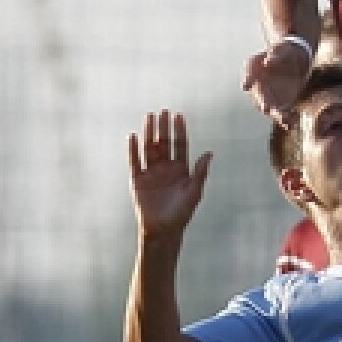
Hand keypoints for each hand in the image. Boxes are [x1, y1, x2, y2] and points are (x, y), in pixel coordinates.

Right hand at [128, 111, 211, 238]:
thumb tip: (209, 153)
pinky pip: (134, 161)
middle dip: (164, 127)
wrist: (163, 230)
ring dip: (149, 132)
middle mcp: (166, 167)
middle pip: (164, 143)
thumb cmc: (182, 213)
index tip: (179, 115)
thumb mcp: (194, 192)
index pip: (180, 145)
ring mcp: (151, 172)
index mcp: (181, 169)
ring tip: (149, 117)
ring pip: (149, 148)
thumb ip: (200, 172)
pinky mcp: (138, 180)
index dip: (180, 130)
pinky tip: (132, 136)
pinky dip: (133, 149)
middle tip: (164, 111)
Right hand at [242, 41, 311, 125]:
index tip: (246, 86)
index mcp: (255, 71)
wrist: (294, 57)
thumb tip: (268, 63)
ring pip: (271, 108)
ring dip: (276, 114)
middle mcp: (260, 87)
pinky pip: (283, 113)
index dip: (247, 80)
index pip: (249, 76)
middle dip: (263, 103)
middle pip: (260, 97)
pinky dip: (286, 119)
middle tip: (266, 107)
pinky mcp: (283, 103)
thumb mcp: (280, 50)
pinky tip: (290, 124)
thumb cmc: (282, 52)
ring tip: (283, 118)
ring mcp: (271, 97)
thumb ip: (274, 56)